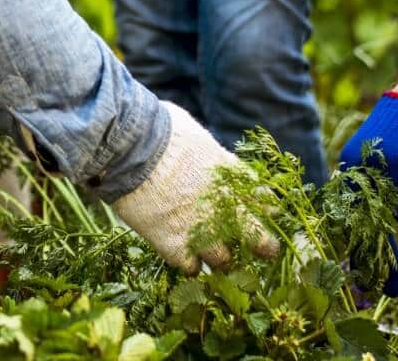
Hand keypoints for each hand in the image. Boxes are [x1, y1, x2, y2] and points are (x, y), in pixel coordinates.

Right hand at [112, 101, 278, 272]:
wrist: (134, 150)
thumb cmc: (161, 130)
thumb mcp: (195, 133)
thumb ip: (204, 150)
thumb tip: (196, 148)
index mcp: (234, 176)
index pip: (264, 200)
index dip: (262, 208)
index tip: (260, 212)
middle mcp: (227, 208)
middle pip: (259, 239)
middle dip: (262, 246)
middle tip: (260, 251)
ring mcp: (204, 231)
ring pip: (224, 261)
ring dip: (219, 258)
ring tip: (210, 255)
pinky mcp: (176, 247)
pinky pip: (191, 268)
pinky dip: (187, 263)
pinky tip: (181, 255)